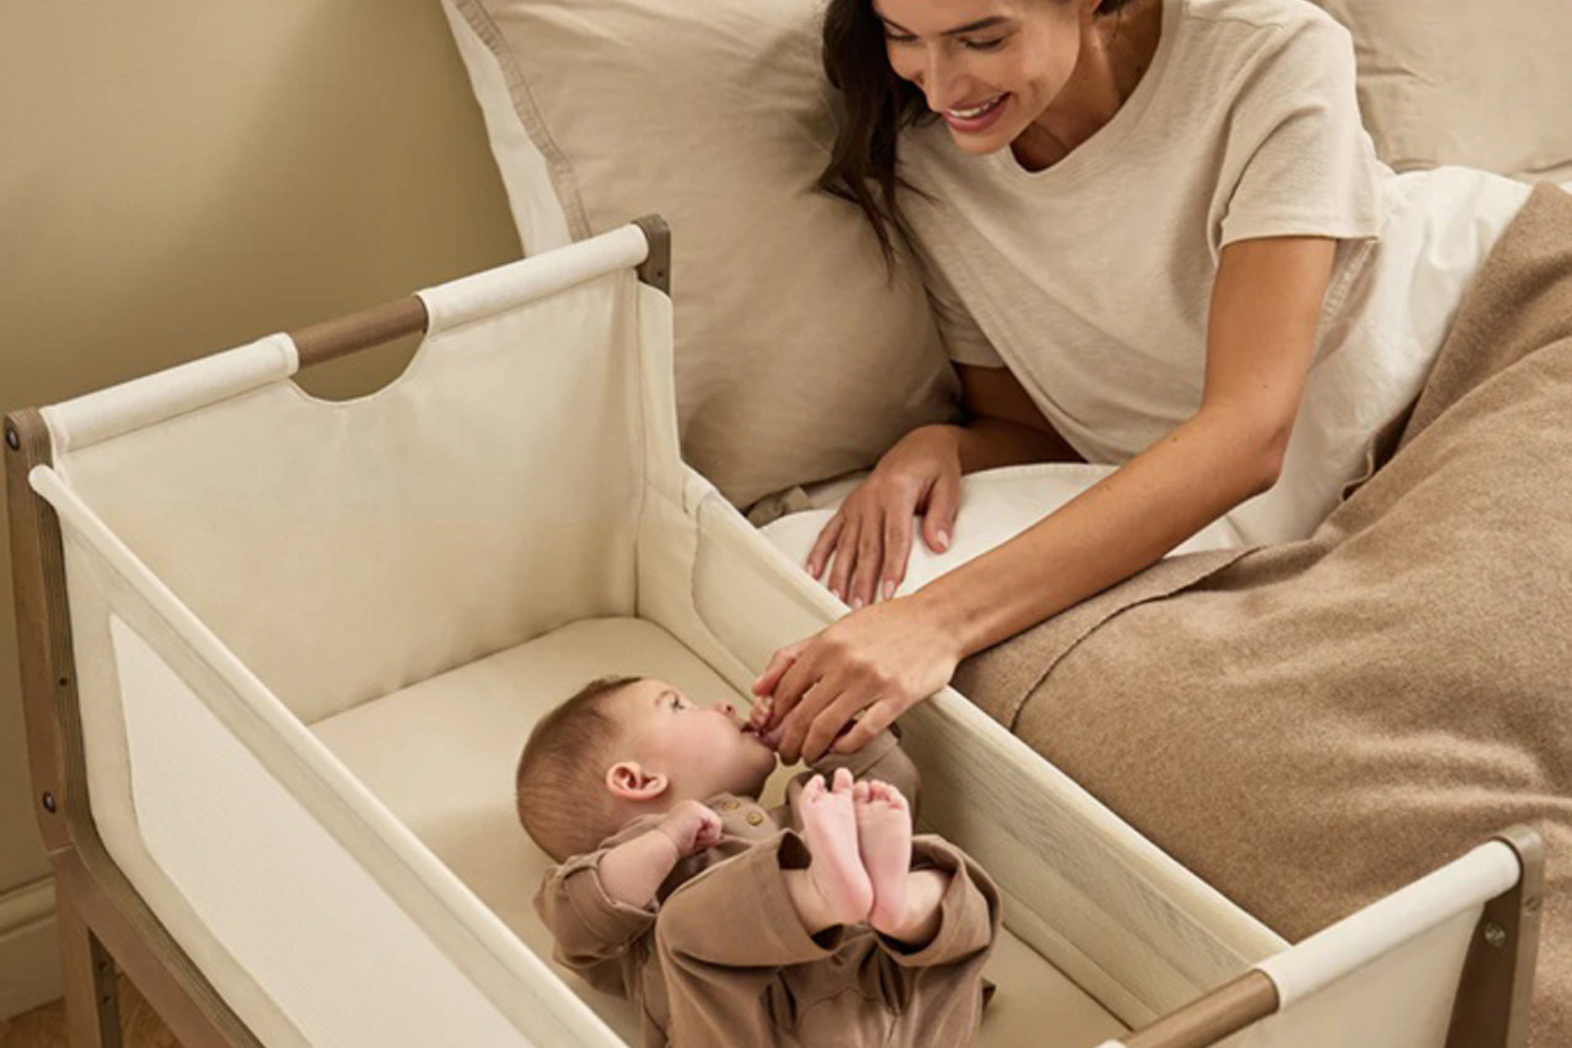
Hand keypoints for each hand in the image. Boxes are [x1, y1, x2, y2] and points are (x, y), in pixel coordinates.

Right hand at [655, 800, 723, 857]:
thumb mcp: (692, 837)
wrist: (663, 846)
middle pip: (715, 822)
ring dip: (706, 837)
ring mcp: (695, 805)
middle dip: (706, 836)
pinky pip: (716, 825)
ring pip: (717, 824)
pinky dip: (707, 836)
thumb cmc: (675, 846)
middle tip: (689, 839)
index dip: (703, 836)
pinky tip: (693, 836)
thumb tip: (720, 836)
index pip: (709, 822)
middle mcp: (691, 804)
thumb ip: (703, 832)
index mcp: (688, 809)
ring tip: (691, 837)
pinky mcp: (698, 810)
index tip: (688, 840)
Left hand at [749, 594, 959, 762]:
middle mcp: (845, 662)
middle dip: (788, 742)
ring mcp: (872, 681)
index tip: (772, 730)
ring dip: (812, 749)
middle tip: (786, 753)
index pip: (786, 690)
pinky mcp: (898, 697)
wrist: (936, 620)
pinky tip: (840, 747)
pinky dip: (845, 746)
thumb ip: (794, 656)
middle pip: (802, 714)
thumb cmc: (888, 624)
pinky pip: (863, 732)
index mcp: (826, 644)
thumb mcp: (835, 630)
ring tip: (809, 755)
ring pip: (827, 727)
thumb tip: (759, 688)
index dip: (774, 717)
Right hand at [807, 426, 961, 608]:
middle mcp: (872, 498)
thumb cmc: (936, 468)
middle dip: (862, 580)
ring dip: (840, 574)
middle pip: (866, 546)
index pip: (894, 537)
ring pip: (846, 544)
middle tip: (860, 609)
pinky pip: (830, 532)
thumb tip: (939, 545)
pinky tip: (812, 572)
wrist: (920, 446)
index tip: (889, 591)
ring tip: (836, 599)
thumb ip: (942, 516)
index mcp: (897, 492)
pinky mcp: (849, 507)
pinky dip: (819, 553)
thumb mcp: (948, 487)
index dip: (891, 566)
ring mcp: (857, 503)